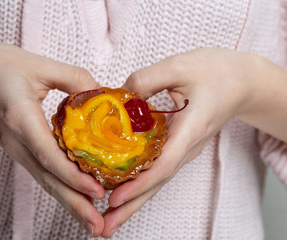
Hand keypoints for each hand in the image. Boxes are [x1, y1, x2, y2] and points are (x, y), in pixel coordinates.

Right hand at [0, 42, 105, 235]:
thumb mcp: (38, 64)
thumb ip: (73, 78)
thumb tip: (102, 94)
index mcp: (20, 117)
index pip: (47, 154)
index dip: (72, 176)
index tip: (96, 191)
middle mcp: (16, 140)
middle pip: (47, 178)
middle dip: (74, 204)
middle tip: (98, 226)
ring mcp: (15, 148)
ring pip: (44, 180)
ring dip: (68, 203)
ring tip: (91, 223)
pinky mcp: (18, 149)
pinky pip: (41, 172)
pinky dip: (60, 187)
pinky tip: (76, 198)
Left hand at [100, 48, 274, 236]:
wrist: (242, 82)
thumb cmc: (216, 72)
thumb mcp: (179, 66)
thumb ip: (146, 80)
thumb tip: (119, 99)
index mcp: (190, 130)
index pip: (163, 165)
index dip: (139, 184)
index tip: (115, 198)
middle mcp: (187, 147)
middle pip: (157, 183)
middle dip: (131, 206)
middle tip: (104, 227)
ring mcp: (184, 149)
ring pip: (157, 180)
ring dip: (133, 201)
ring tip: (109, 220)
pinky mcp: (178, 146)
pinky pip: (158, 169)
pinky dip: (140, 184)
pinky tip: (122, 191)